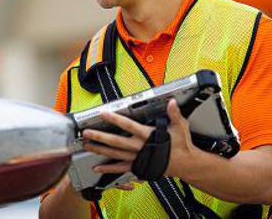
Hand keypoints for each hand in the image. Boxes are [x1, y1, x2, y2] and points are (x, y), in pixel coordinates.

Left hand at [82, 99, 196, 179]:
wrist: (185, 165)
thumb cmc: (181, 145)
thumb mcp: (180, 126)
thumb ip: (174, 114)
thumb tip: (172, 102)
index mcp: (148, 136)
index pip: (128, 125)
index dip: (115, 119)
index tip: (103, 114)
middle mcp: (139, 148)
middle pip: (115, 142)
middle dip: (99, 137)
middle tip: (86, 133)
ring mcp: (137, 159)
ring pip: (114, 154)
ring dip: (100, 150)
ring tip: (87, 146)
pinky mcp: (137, 167)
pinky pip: (120, 169)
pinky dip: (108, 169)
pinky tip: (97, 167)